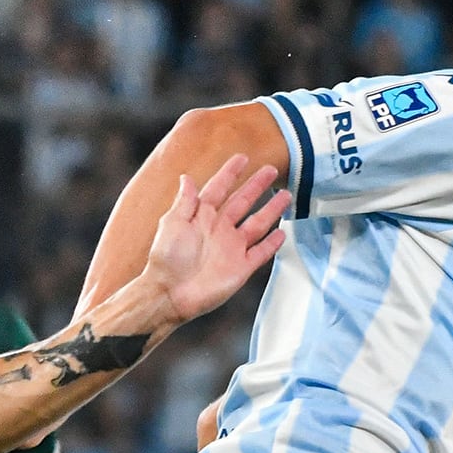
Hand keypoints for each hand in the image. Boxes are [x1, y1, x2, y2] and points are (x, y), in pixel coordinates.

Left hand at [144, 156, 290, 323]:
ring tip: (285, 195)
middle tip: (271, 170)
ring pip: (257, 224)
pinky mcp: (241, 269)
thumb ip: (184, 201)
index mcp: (201, 217)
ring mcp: (232, 249)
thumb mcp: (172, 224)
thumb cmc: (166, 259)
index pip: (219, 188)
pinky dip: (272, 244)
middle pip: (243, 202)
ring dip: (271, 210)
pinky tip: (282, 232)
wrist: (170, 294)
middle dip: (256, 186)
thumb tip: (186, 178)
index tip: (242, 158)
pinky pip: (261, 253)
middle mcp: (219, 230)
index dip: (230, 173)